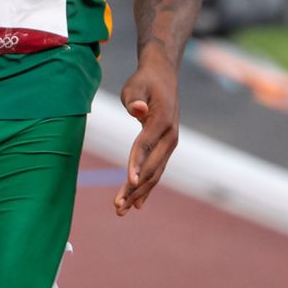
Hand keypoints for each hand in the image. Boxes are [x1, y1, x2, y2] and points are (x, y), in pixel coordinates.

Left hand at [115, 57, 180, 215]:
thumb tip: (136, 110)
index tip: (129, 181)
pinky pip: (157, 170)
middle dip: (135, 188)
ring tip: (121, 209)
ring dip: (139, 193)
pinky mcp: (165, 148)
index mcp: (162, 121)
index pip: (146, 145)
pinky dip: (147, 187)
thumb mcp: (136, 86)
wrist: (163, 77)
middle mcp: (170, 137)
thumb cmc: (143, 82)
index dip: (137, 163)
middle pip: (152, 166)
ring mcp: (170, 144)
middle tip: (118, 206)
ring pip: (155, 173)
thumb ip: (134, 99)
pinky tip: (137, 204)